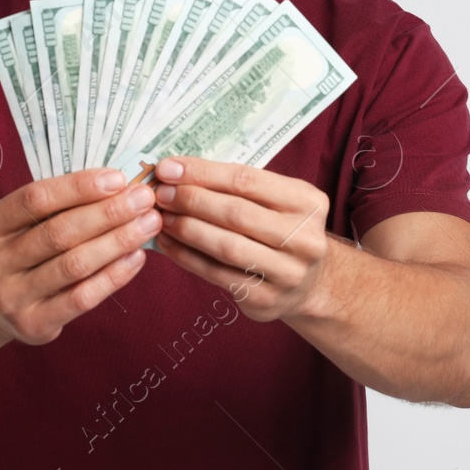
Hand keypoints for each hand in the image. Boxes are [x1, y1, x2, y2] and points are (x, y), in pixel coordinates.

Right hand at [0, 168, 161, 344]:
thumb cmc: (15, 250)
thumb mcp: (16, 224)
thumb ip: (55, 206)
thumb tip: (116, 185)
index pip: (36, 199)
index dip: (79, 187)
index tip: (118, 179)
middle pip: (59, 232)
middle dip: (108, 212)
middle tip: (144, 198)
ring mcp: (8, 298)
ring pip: (74, 264)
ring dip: (118, 241)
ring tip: (148, 224)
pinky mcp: (31, 325)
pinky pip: (82, 298)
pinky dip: (114, 276)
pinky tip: (136, 258)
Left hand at [151, 156, 333, 321]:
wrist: (309, 283)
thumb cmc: (281, 230)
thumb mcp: (277, 201)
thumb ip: (238, 187)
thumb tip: (178, 174)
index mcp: (308, 202)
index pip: (246, 180)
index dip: (202, 173)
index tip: (168, 168)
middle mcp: (305, 238)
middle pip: (236, 213)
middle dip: (191, 200)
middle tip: (160, 194)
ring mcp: (288, 273)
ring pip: (226, 246)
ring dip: (187, 229)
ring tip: (162, 218)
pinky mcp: (266, 300)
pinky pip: (218, 274)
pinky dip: (187, 257)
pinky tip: (169, 244)